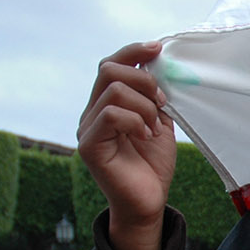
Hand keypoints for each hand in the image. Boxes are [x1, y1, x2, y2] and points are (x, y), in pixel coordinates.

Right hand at [77, 41, 175, 249]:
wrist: (148, 202)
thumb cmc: (152, 165)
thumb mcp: (159, 121)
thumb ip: (154, 95)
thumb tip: (159, 64)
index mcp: (106, 104)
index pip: (111, 64)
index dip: (133, 51)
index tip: (158, 48)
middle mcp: (91, 112)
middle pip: (109, 69)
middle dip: (144, 79)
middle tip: (162, 102)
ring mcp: (86, 128)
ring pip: (114, 91)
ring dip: (145, 106)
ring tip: (154, 128)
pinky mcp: (88, 145)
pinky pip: (111, 114)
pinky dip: (136, 121)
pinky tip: (145, 137)